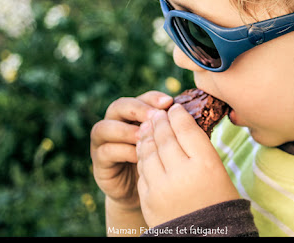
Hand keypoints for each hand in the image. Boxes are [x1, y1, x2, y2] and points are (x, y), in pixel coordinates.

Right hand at [90, 91, 173, 210]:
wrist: (146, 195)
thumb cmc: (161, 164)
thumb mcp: (168, 144)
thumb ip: (174, 129)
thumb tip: (193, 115)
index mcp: (136, 115)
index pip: (142, 98)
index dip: (153, 98)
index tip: (169, 102)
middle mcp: (116, 124)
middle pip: (119, 106)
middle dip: (137, 108)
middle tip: (153, 116)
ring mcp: (104, 143)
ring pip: (104, 127)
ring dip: (125, 130)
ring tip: (143, 135)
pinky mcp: (99, 163)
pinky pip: (106, 151)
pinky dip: (122, 151)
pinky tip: (138, 156)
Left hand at [136, 104, 239, 226]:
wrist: (206, 236)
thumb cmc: (218, 200)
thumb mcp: (218, 171)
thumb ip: (199, 149)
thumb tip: (182, 124)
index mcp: (206, 164)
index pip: (186, 129)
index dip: (178, 115)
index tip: (175, 108)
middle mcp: (183, 172)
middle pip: (166, 137)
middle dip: (160, 121)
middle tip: (158, 112)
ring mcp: (163, 186)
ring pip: (149, 151)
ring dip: (148, 135)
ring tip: (149, 126)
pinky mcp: (149, 198)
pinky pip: (143, 170)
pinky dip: (143, 155)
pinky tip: (145, 148)